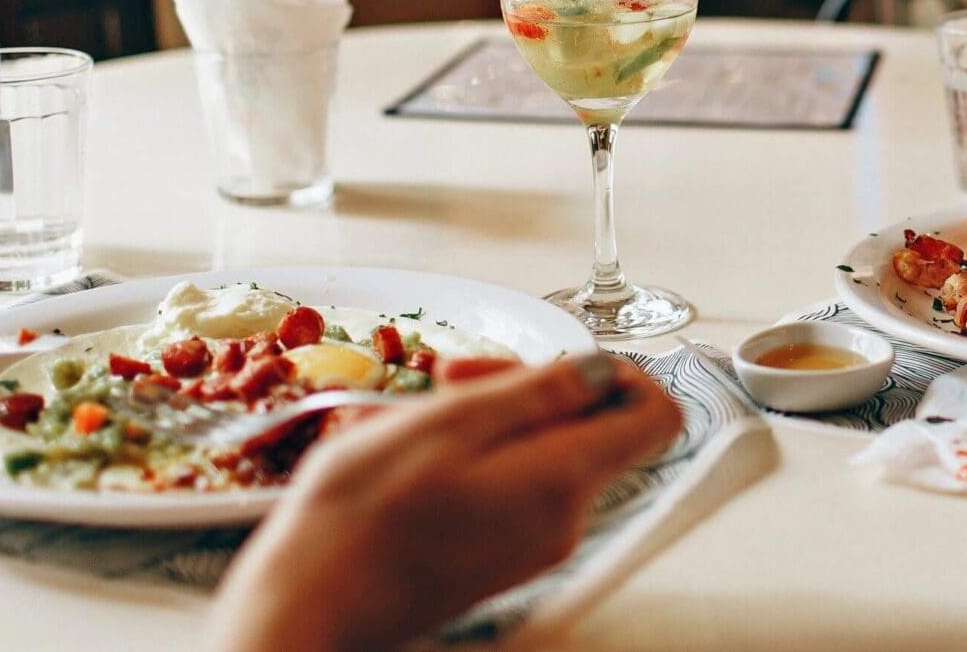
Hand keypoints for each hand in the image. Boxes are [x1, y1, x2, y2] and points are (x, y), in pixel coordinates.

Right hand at [209, 355, 681, 651]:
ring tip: (420, 412)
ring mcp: (534, 542)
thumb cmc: (362, 515)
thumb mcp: (449, 424)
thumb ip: (538, 393)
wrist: (310, 607)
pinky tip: (417, 448)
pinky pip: (515, 482)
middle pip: (591, 425)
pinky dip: (476, 451)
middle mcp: (565, 519)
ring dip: (491, 415)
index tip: (554, 359)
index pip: (656, 416)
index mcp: (564, 481)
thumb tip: (603, 369)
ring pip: (546, 449)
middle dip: (530, 384)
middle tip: (451, 376)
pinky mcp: (499, 553)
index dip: (618, 371)